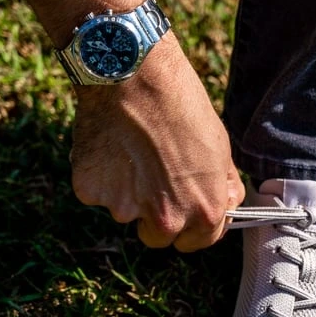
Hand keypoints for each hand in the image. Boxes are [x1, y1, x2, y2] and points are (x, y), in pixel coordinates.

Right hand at [70, 34, 244, 250]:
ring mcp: (124, 209)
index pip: (197, 241)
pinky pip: (97, 191)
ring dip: (127, 190)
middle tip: (154, 177)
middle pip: (159, 237)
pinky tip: (110, 143)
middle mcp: (165, 221)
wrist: (134, 75)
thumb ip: (221, 186)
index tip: (185, 207)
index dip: (192, 225)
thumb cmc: (182, 105)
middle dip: (157, 216)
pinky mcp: (91, 192)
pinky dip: (101, 175)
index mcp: (203, 212)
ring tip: (131, 148)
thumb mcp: (220, 148)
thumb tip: (225, 203)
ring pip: (125, 211)